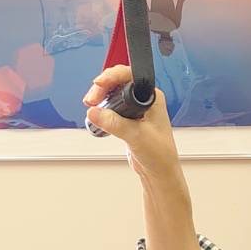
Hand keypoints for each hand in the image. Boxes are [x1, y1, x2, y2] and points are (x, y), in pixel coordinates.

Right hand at [83, 64, 179, 179]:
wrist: (159, 173)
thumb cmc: (160, 155)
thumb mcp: (136, 136)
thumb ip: (115, 123)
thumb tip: (95, 112)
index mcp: (152, 98)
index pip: (130, 76)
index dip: (112, 77)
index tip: (99, 84)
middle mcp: (145, 100)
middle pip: (118, 82)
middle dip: (102, 88)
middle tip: (90, 101)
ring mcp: (136, 109)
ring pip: (113, 94)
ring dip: (100, 98)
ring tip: (90, 107)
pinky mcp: (128, 119)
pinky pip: (112, 107)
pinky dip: (102, 109)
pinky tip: (96, 115)